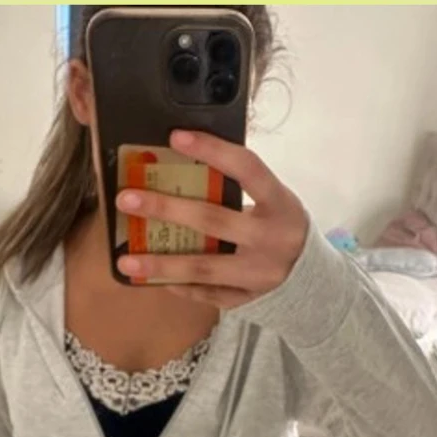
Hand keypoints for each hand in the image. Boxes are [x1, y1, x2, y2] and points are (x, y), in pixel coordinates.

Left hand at [114, 129, 308, 308]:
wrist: (312, 278)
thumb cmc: (282, 226)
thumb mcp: (275, 202)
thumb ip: (241, 188)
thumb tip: (182, 163)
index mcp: (281, 205)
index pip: (247, 169)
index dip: (213, 150)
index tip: (176, 137)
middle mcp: (272, 240)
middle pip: (213, 220)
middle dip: (166, 208)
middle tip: (128, 199)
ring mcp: (259, 274)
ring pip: (203, 268)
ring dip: (161, 263)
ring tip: (125, 260)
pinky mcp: (248, 299)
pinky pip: (206, 294)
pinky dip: (179, 286)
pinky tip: (153, 279)